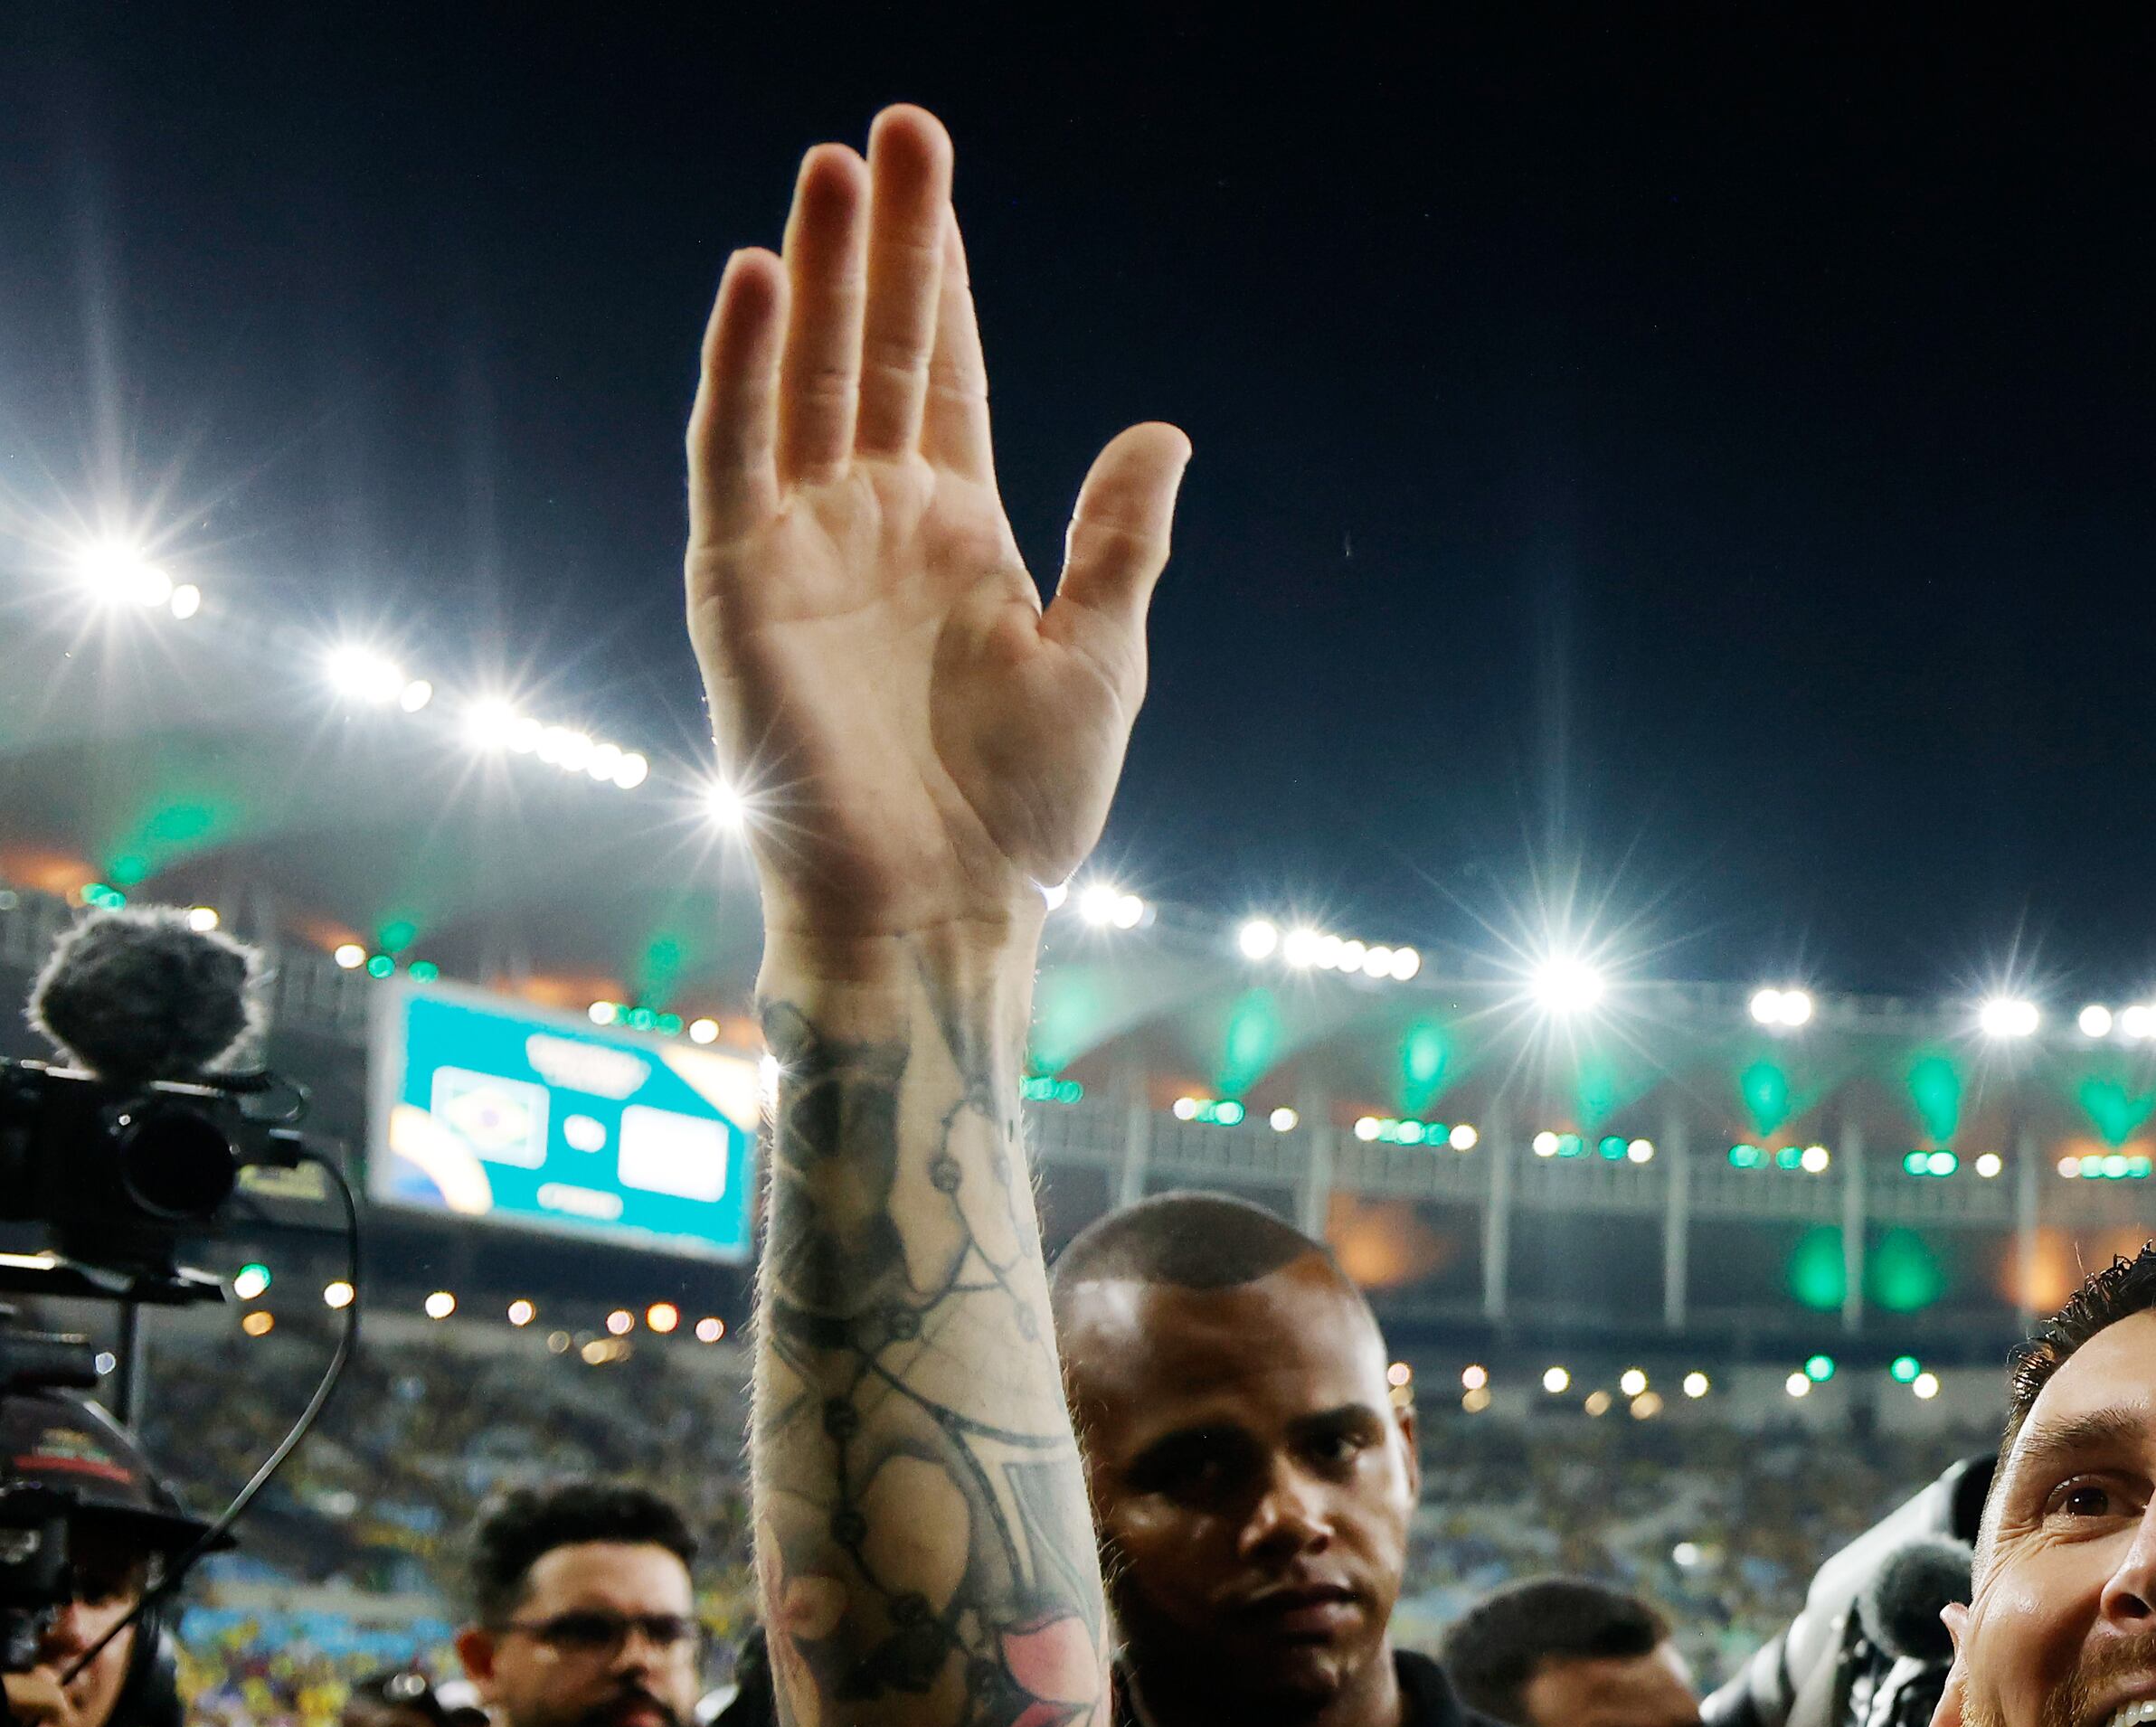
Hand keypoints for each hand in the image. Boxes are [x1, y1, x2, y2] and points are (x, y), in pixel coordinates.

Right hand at [685, 108, 1187, 961]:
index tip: (939, 178)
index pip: (945, 371)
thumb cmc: (1022, 812)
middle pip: (875, 348)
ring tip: (833, 168)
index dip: (945, 277)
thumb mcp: (1100, 658)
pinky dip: (743, 365)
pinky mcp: (739, 582)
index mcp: (957, 532)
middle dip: (883, 242)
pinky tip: (764, 278)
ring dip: (816, 273)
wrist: (945, 911)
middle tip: (896, 129)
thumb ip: (1121, 541)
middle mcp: (871, 520)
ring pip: (806, 376)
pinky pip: (733, 452)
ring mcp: (800, 543)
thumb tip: (1165, 430)